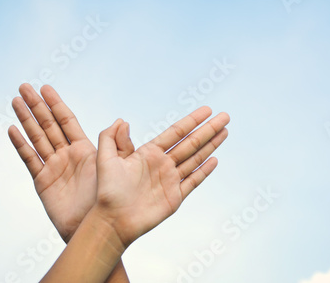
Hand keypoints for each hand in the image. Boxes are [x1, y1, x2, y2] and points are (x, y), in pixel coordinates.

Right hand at [8, 84, 134, 241]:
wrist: (97, 227)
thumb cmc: (110, 199)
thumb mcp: (118, 168)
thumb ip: (120, 145)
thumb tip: (122, 120)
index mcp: (85, 149)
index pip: (67, 121)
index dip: (56, 104)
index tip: (46, 88)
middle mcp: (67, 154)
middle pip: (48, 125)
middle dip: (36, 106)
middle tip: (24, 86)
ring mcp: (54, 166)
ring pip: (37, 137)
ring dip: (26, 119)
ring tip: (15, 100)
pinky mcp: (43, 181)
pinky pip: (30, 159)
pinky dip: (21, 144)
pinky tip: (12, 129)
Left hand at [94, 107, 229, 247]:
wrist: (113, 221)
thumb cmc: (107, 191)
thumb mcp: (104, 159)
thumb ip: (110, 138)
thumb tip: (121, 120)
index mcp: (149, 153)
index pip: (176, 132)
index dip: (192, 120)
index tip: (207, 110)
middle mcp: (162, 164)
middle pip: (191, 142)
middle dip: (208, 129)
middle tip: (225, 116)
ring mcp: (170, 180)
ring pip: (195, 158)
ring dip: (211, 145)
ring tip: (225, 132)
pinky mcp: (175, 197)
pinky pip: (193, 181)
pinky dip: (204, 171)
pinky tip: (214, 160)